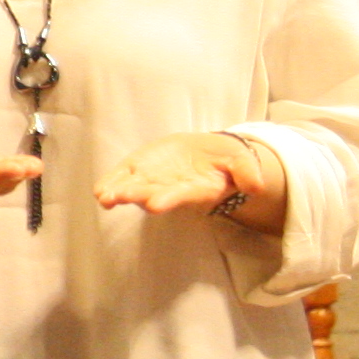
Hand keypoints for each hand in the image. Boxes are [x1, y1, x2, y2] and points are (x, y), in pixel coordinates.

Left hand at [97, 129, 282, 228]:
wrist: (205, 153)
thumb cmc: (224, 160)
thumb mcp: (240, 160)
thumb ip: (246, 171)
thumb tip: (257, 186)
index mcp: (195, 188)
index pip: (181, 196)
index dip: (169, 199)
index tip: (156, 204)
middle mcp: (170, 189)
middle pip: (152, 194)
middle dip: (138, 196)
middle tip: (123, 196)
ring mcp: (151, 181)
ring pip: (133, 190)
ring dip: (119, 193)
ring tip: (106, 197)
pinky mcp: (137, 169)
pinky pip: (121, 178)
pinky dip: (110, 184)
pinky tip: (101, 190)